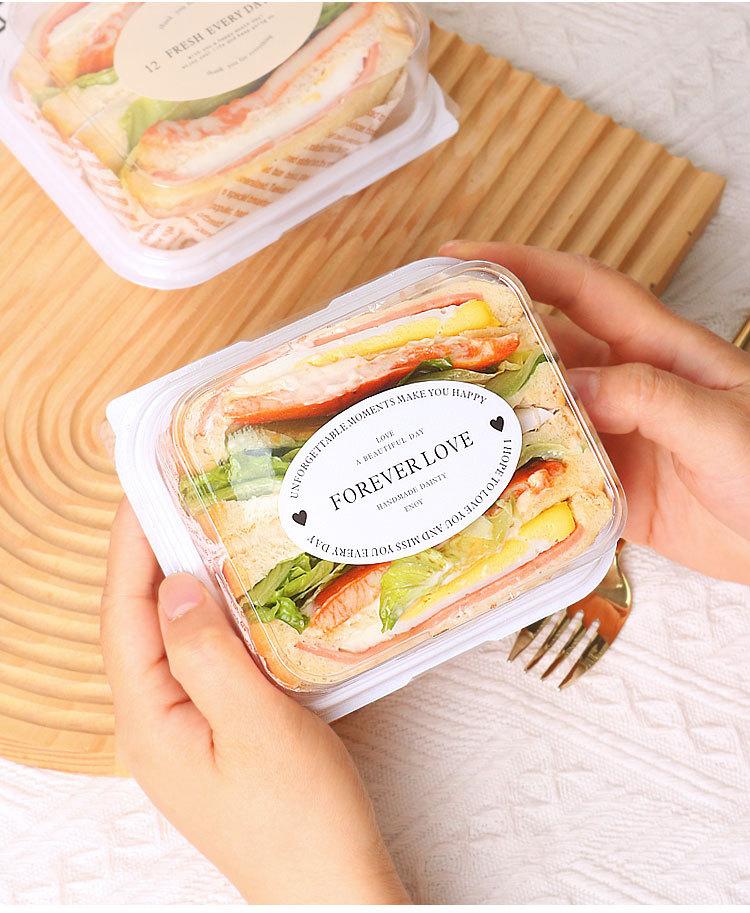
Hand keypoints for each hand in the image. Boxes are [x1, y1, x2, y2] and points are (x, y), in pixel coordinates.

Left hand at [100, 500, 408, 903]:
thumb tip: (173, 585)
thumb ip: (206, 652)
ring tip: (203, 532)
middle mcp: (154, 724)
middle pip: (139, 624)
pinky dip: (211, 619)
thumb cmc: (299, 815)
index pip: (125, 615)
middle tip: (175, 498)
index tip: (143, 491)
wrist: (332, 887)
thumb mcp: (254, 725)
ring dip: (181, 585)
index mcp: (149, 721)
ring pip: (170, 640)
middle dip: (149, 558)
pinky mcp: (214, 734)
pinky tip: (237, 599)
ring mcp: (183, 731)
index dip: (129, 548)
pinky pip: (199, 661)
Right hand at [441, 241, 749, 583]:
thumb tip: (567, 387)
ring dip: (499, 416)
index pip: (581, 288)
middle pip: (548, 351)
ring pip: (544, 415)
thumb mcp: (718, 422)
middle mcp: (629, 386)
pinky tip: (489, 489)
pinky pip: (558, 474)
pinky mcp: (617, 486)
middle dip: (489, 342)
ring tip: (442, 422)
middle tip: (427, 349)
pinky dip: (523, 479)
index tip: (461, 256)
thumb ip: (646, 398)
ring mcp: (620, 438)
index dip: (523, 264)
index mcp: (658, 350)